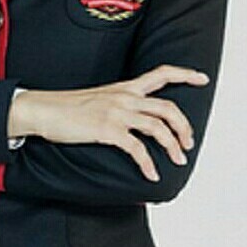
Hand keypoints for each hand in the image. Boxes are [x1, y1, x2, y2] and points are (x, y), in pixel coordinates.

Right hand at [18, 65, 208, 181]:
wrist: (43, 109)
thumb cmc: (65, 108)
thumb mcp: (97, 100)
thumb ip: (117, 105)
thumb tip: (129, 121)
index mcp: (125, 87)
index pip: (162, 73)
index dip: (185, 74)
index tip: (202, 79)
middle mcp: (125, 97)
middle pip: (168, 107)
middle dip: (184, 126)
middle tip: (188, 143)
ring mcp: (117, 112)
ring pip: (158, 127)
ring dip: (173, 146)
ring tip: (178, 160)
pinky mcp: (108, 129)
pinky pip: (137, 148)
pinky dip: (148, 164)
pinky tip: (151, 174)